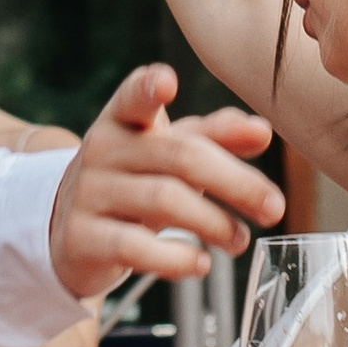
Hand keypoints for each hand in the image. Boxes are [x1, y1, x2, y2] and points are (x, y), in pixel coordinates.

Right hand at [48, 62, 281, 297]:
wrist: (73, 232)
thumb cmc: (135, 183)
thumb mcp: (171, 154)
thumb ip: (215, 138)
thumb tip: (261, 132)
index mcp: (124, 119)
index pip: (134, 97)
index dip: (149, 88)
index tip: (167, 82)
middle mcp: (102, 149)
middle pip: (180, 157)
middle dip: (236, 183)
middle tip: (274, 207)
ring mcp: (88, 193)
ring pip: (164, 202)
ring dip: (215, 224)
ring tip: (239, 240)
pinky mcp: (81, 238)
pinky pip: (135, 248)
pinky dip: (177, 259)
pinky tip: (201, 264)